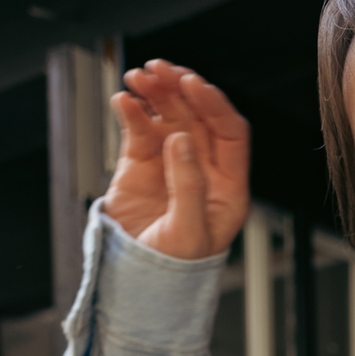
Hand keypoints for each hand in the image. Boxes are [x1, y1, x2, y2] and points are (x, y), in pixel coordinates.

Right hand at [102, 60, 250, 258]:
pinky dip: (132, 111)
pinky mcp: (141, 165)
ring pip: (169, 116)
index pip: (230, 133)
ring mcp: (172, 164)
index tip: (192, 84)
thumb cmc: (174, 269)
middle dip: (181, 89)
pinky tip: (124, 100)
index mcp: (229, 187)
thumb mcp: (189, 232)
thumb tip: (183, 140)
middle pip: (198, 116)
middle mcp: (204, 170)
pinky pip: (139, 129)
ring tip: (138, 76)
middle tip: (160, 69)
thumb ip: (189, 185)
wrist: (138, 286)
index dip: (213, 105)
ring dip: (156, 92)